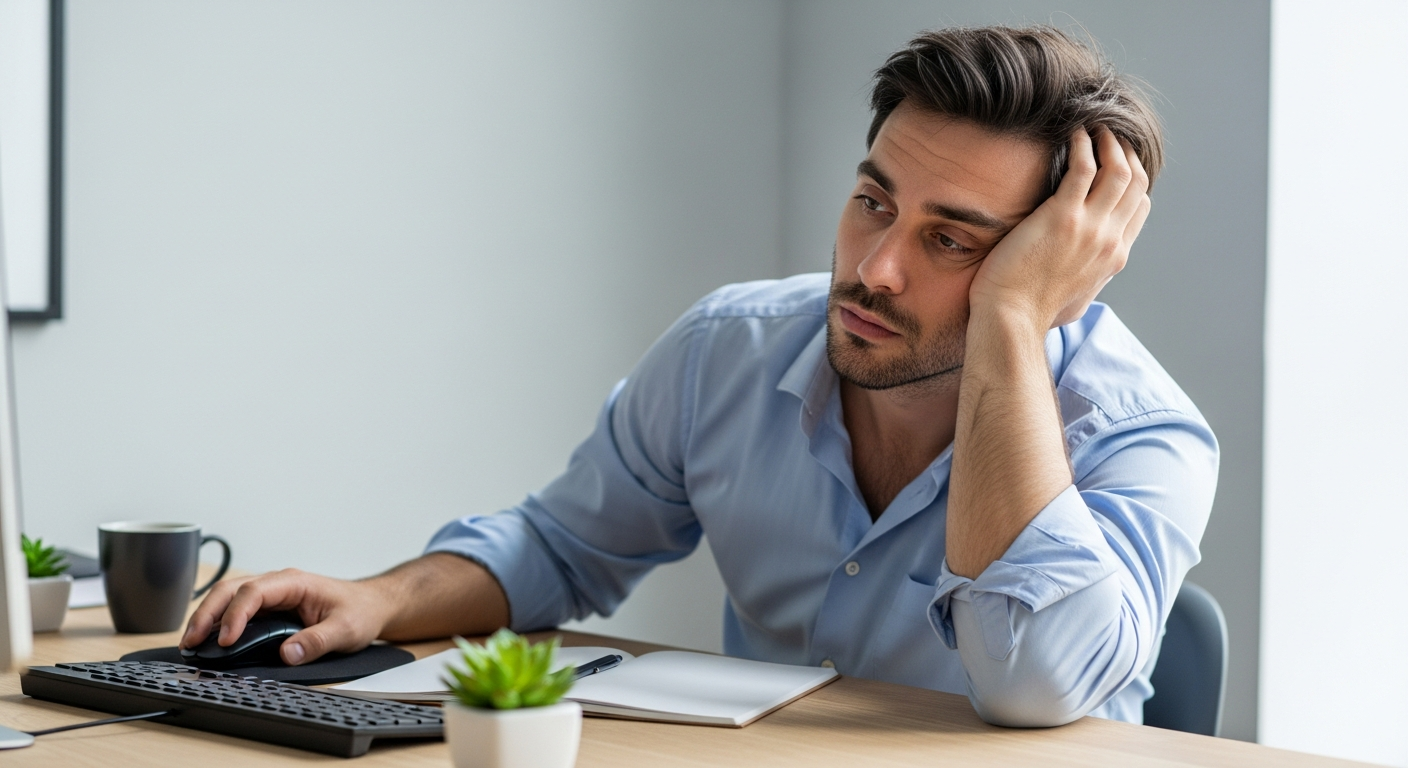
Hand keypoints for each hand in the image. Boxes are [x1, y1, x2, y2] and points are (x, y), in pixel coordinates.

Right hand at [180, 568, 394, 665]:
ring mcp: (271, 594)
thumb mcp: (347, 629)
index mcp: (295, 582)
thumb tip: (288, 654)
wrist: (371, 605)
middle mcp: (278, 584)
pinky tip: (207, 641)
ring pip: (228, 598)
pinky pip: (237, 610)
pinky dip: (218, 623)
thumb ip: (318, 641)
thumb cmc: (360, 611)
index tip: (225, 640)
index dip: (236, 615)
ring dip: (207, 617)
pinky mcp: (269, 608)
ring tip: (190, 643)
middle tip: (191, 642)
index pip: (254, 592)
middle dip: (207, 614)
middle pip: (231, 590)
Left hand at [968, 127, 1150, 331]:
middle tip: (1108, 134)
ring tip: (1095, 126)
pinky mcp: (1062, 217)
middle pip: (1135, 183)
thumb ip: (1087, 281)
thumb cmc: (1032, 313)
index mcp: (1114, 257)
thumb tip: (1086, 279)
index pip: (1139, 206)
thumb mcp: (1076, 300)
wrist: (1012, 319)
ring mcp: (1090, 228)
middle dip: (1125, 152)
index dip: (1133, 177)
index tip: (1117, 159)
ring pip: (1119, 170)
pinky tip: (1074, 134)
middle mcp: (1110, 240)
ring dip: (1109, 142)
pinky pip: (1084, 168)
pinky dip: (1083, 145)